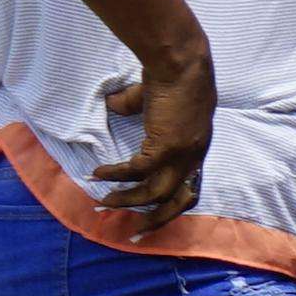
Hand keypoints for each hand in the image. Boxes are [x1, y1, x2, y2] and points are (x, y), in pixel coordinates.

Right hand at [91, 63, 214, 227]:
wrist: (180, 62)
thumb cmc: (171, 74)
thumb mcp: (154, 100)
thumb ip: (135, 106)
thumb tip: (113, 105)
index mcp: (196, 148)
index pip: (190, 187)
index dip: (172, 204)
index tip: (152, 215)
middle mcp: (193, 156)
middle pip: (179, 201)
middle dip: (156, 220)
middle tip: (134, 234)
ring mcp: (182, 153)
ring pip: (155, 193)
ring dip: (128, 200)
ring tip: (104, 203)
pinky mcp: (166, 146)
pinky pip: (137, 171)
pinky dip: (117, 176)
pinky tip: (98, 174)